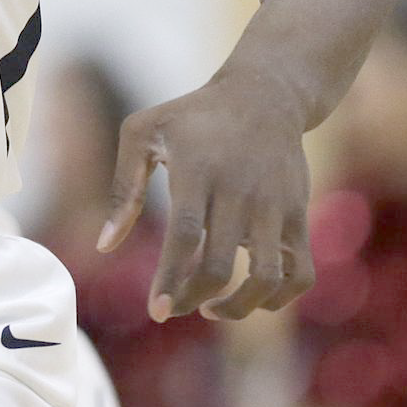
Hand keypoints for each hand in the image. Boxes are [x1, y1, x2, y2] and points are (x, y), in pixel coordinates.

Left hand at [100, 69, 313, 321]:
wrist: (262, 96)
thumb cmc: (190, 118)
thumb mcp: (141, 133)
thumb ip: (122, 189)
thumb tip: (104, 246)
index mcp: (196, 171)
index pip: (186, 237)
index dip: (171, 278)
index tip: (157, 310)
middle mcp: (238, 191)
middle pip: (219, 264)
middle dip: (193, 298)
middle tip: (174, 308)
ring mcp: (274, 206)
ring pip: (267, 277)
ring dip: (240, 308)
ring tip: (211, 309)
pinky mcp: (299, 214)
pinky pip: (302, 273)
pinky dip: (281, 299)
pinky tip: (255, 300)